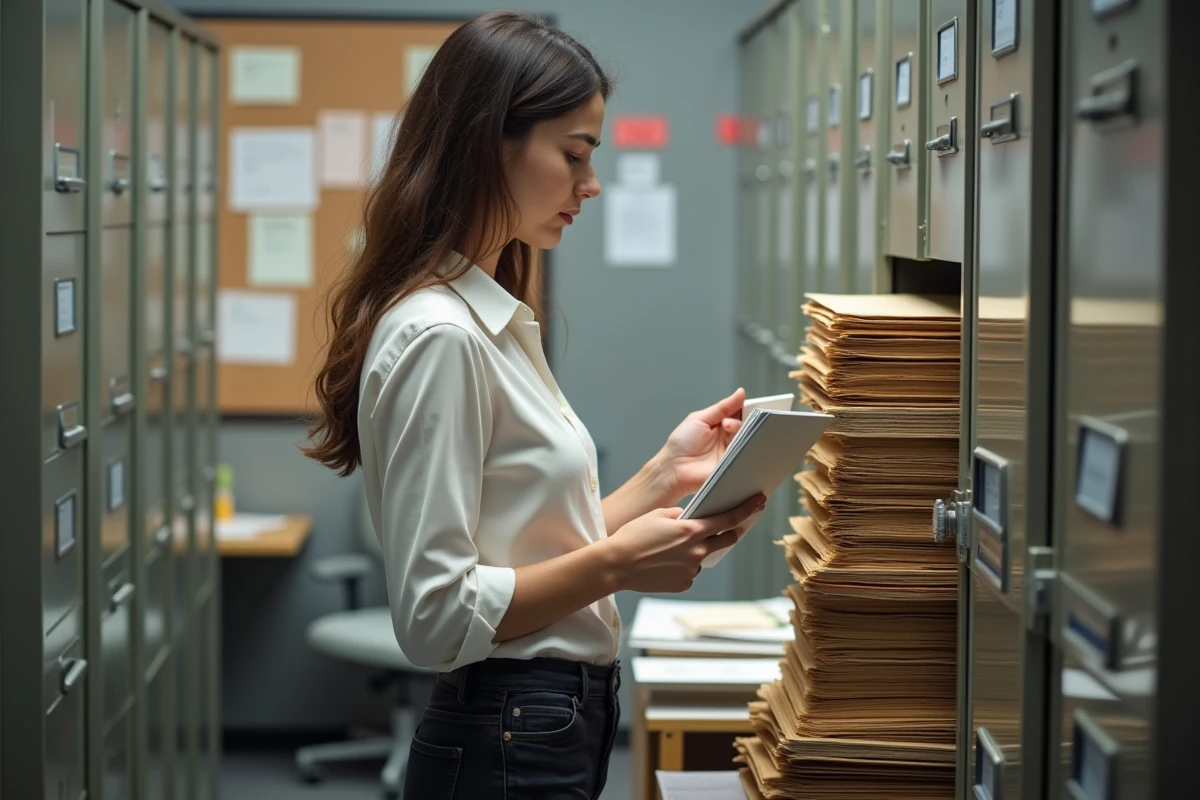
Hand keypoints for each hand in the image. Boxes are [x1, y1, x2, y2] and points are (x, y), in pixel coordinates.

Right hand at [603, 494, 765, 593]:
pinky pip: (690, 571)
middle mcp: (697, 551)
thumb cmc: (634, 536)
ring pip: (703, 557)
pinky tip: (664, 563)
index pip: (728, 519)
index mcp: (692, 530)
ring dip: (696, 550)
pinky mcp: (684, 583)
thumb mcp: (658, 515)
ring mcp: (691, 570)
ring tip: (670, 549)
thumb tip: (691, 518)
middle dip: (730, 532)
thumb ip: (680, 514)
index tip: (759, 502)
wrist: (616, 565)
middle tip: (725, 528)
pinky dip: (683, 565)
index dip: (746, 509)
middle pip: (726, 540)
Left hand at [655, 388, 746, 500]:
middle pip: (746, 424)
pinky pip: (747, 454)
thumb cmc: (681, 444)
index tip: (747, 403)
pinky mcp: (736, 465)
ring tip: (727, 429)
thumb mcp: (700, 419)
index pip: (738, 412)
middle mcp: (729, 437)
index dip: (744, 407)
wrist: (674, 470)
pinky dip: (746, 447)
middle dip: (743, 419)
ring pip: (748, 437)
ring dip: (740, 431)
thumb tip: (740, 393)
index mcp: (720, 423)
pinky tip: (739, 442)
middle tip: (730, 420)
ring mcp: (733, 451)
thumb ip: (722, 407)